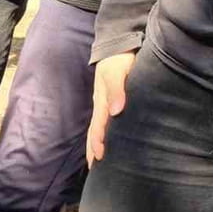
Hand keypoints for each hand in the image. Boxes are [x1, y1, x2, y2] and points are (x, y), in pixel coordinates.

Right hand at [87, 51, 135, 166]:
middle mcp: (102, 105)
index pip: (99, 125)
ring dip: (95, 144)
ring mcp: (105, 104)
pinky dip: (101, 135)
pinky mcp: (110, 101)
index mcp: (102, 100)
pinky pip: (104, 123)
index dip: (98, 141)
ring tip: (96, 160)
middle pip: (94, 131)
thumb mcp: (117, 70)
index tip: (99, 157)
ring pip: (97, 129)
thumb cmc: (120, 57)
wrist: (119, 43)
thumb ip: (116, 89)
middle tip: (94, 167)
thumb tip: (116, 112)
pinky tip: (106, 142)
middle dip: (92, 149)